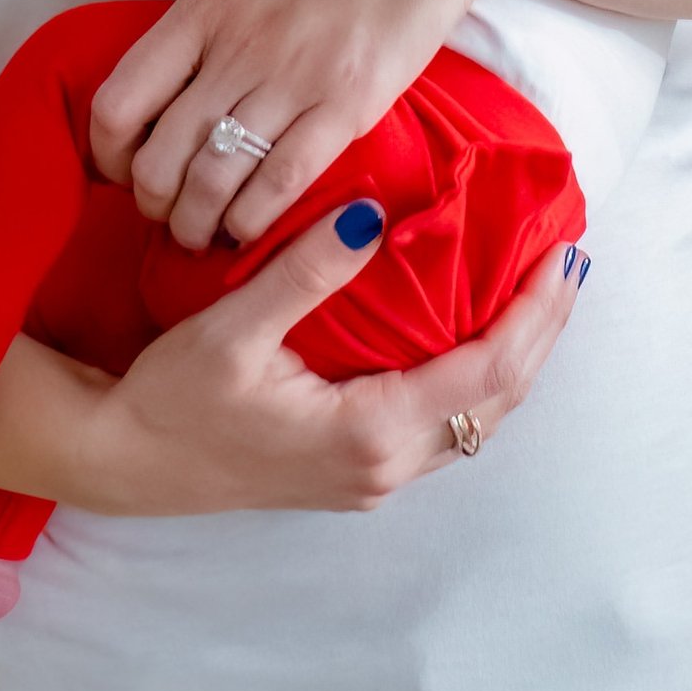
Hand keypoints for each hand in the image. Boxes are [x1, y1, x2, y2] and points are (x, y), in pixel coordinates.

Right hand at [69, 195, 586, 515]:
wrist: (122, 462)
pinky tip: (474, 330)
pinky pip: (442, 424)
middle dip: (541, 330)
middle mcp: (383, 466)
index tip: (564, 255)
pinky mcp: (355, 470)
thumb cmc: (170, 399)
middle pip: (498, 400)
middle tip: (569, 260)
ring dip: (514, 356)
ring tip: (537, 289)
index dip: (534, 313)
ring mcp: (371, 476)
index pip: (486, 371)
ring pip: (475, 419)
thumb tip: (374, 214)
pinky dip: (475, 376)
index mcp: (367, 432)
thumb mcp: (232, 330)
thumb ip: (306, 272)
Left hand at [88, 0, 518, 248]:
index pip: (118, 100)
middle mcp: (235, 47)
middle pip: (159, 158)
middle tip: (169, 215)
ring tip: (209, 235)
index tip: (123, 168)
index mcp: (204, 4)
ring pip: (214, 182)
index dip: (108, 153)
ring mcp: (291, 77)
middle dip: (154, 203)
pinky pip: (283, 182)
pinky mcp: (352, 101)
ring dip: (202, 224)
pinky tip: (256, 229)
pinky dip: (259, 219)